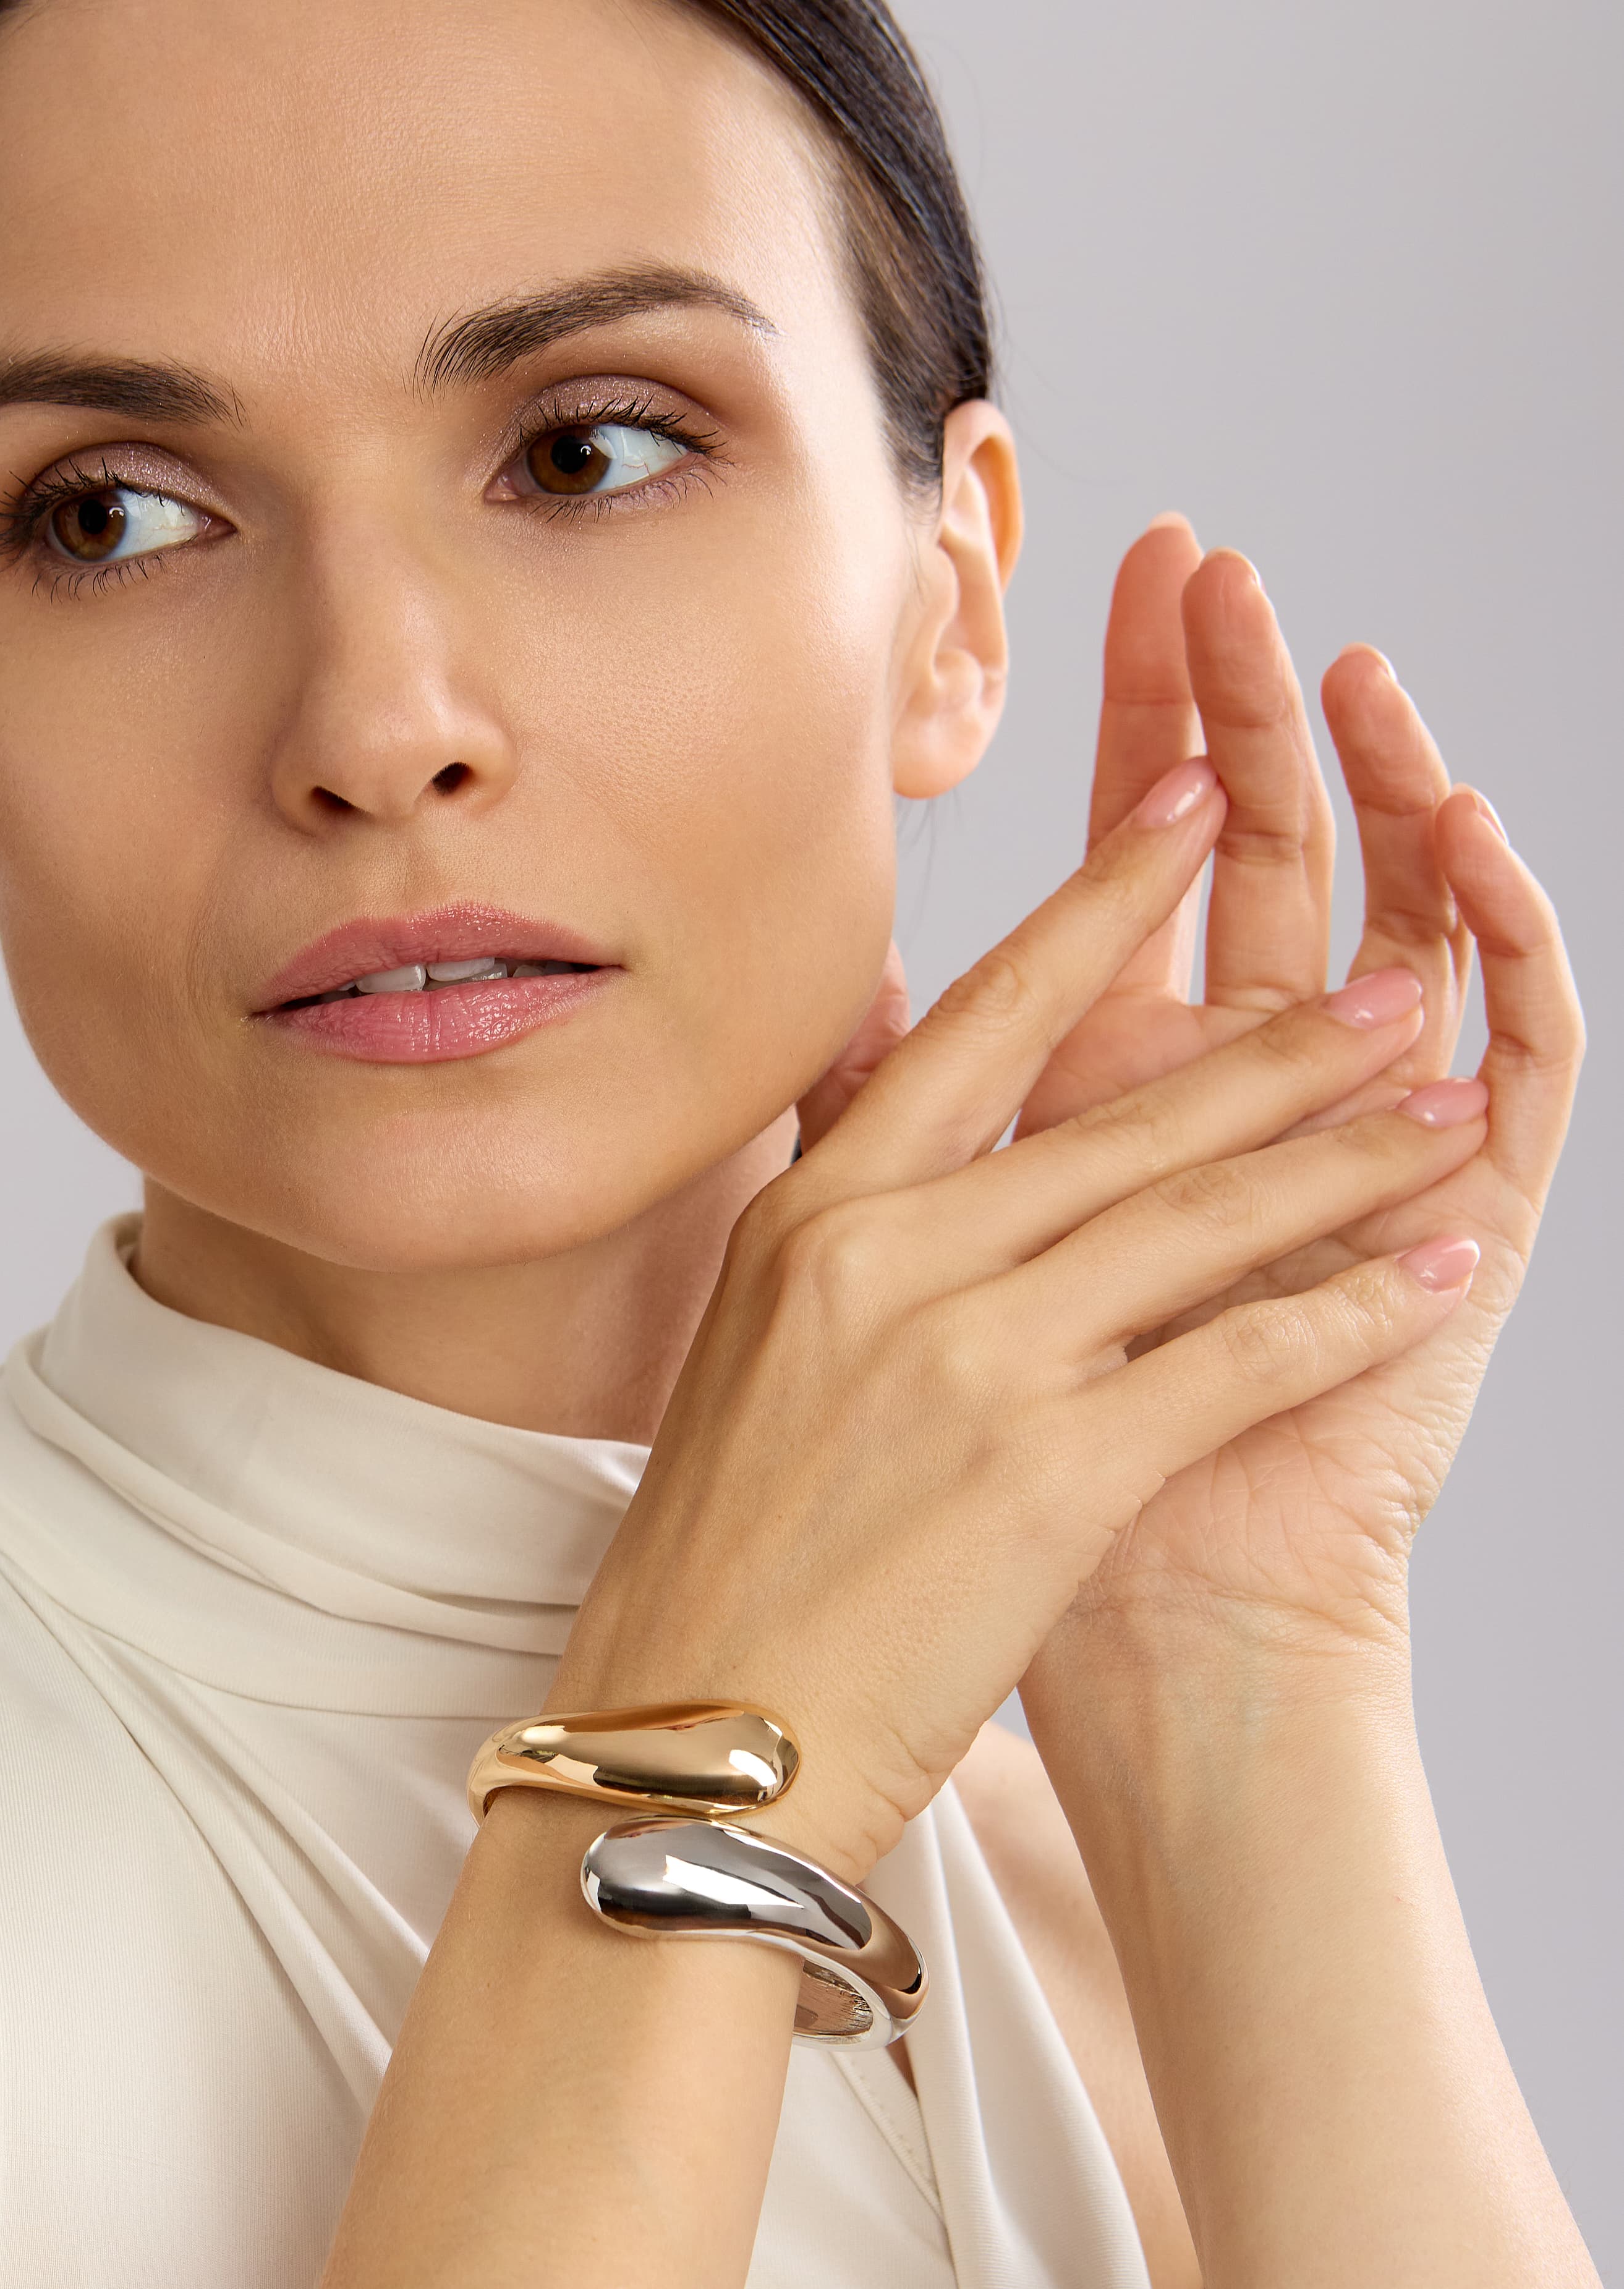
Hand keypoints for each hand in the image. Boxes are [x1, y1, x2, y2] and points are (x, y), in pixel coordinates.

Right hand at [553, 773, 1489, 1885]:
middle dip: (1281, 1043)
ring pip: (1198, 1217)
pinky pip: (1236, 1358)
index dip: (1104, 900)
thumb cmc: (722, 1558)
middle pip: (1123, 1111)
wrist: (687, 1739)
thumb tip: (887, 1082)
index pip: (985, 1018)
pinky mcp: (1049, 1470)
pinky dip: (1349, 1310)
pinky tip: (1435, 1272)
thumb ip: (835, 1213)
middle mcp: (887, 1257)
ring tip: (1451, 1105)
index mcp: (811, 1215)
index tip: (1193, 798)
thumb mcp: (752, 1348)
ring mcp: (969, 1356)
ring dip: (1345, 1157)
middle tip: (1390, 981)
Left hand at [1014, 523, 1582, 1710]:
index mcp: (1142, 1103)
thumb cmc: (1021, 1478)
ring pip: (1397, 924)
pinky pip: (1516, 1053)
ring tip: (1348, 657)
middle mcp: (1264, 1111)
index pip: (1151, 877)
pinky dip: (1498, 941)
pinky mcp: (1468, 1222)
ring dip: (1378, 786)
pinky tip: (1467, 831)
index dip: (1137, 733)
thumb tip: (849, 1001)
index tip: (1119, 588)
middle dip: (1243, 719)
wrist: (1141, 1639)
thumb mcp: (945, 1269)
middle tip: (1218, 571)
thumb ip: (911, 1127)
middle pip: (1270, 869)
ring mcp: (1377, 1153)